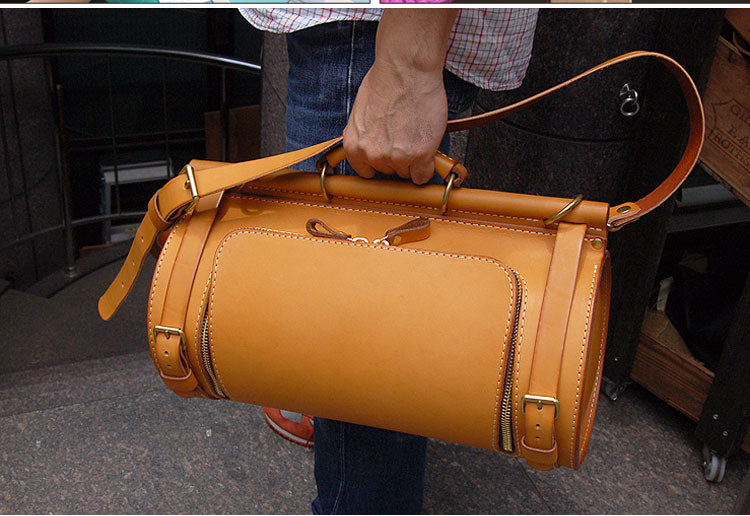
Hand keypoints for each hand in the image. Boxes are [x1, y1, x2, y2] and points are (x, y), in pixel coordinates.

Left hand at [343, 9, 456, 184]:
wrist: (406, 70)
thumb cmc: (385, 82)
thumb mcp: (361, 113)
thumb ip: (365, 135)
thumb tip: (374, 144)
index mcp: (354, 145)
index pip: (367, 171)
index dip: (381, 161)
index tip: (389, 155)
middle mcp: (372, 155)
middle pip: (389, 171)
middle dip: (398, 157)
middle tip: (406, 135)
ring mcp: (396, 157)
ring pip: (407, 172)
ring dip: (414, 159)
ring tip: (416, 133)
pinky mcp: (418, 156)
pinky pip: (423, 175)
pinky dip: (428, 166)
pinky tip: (427, 148)